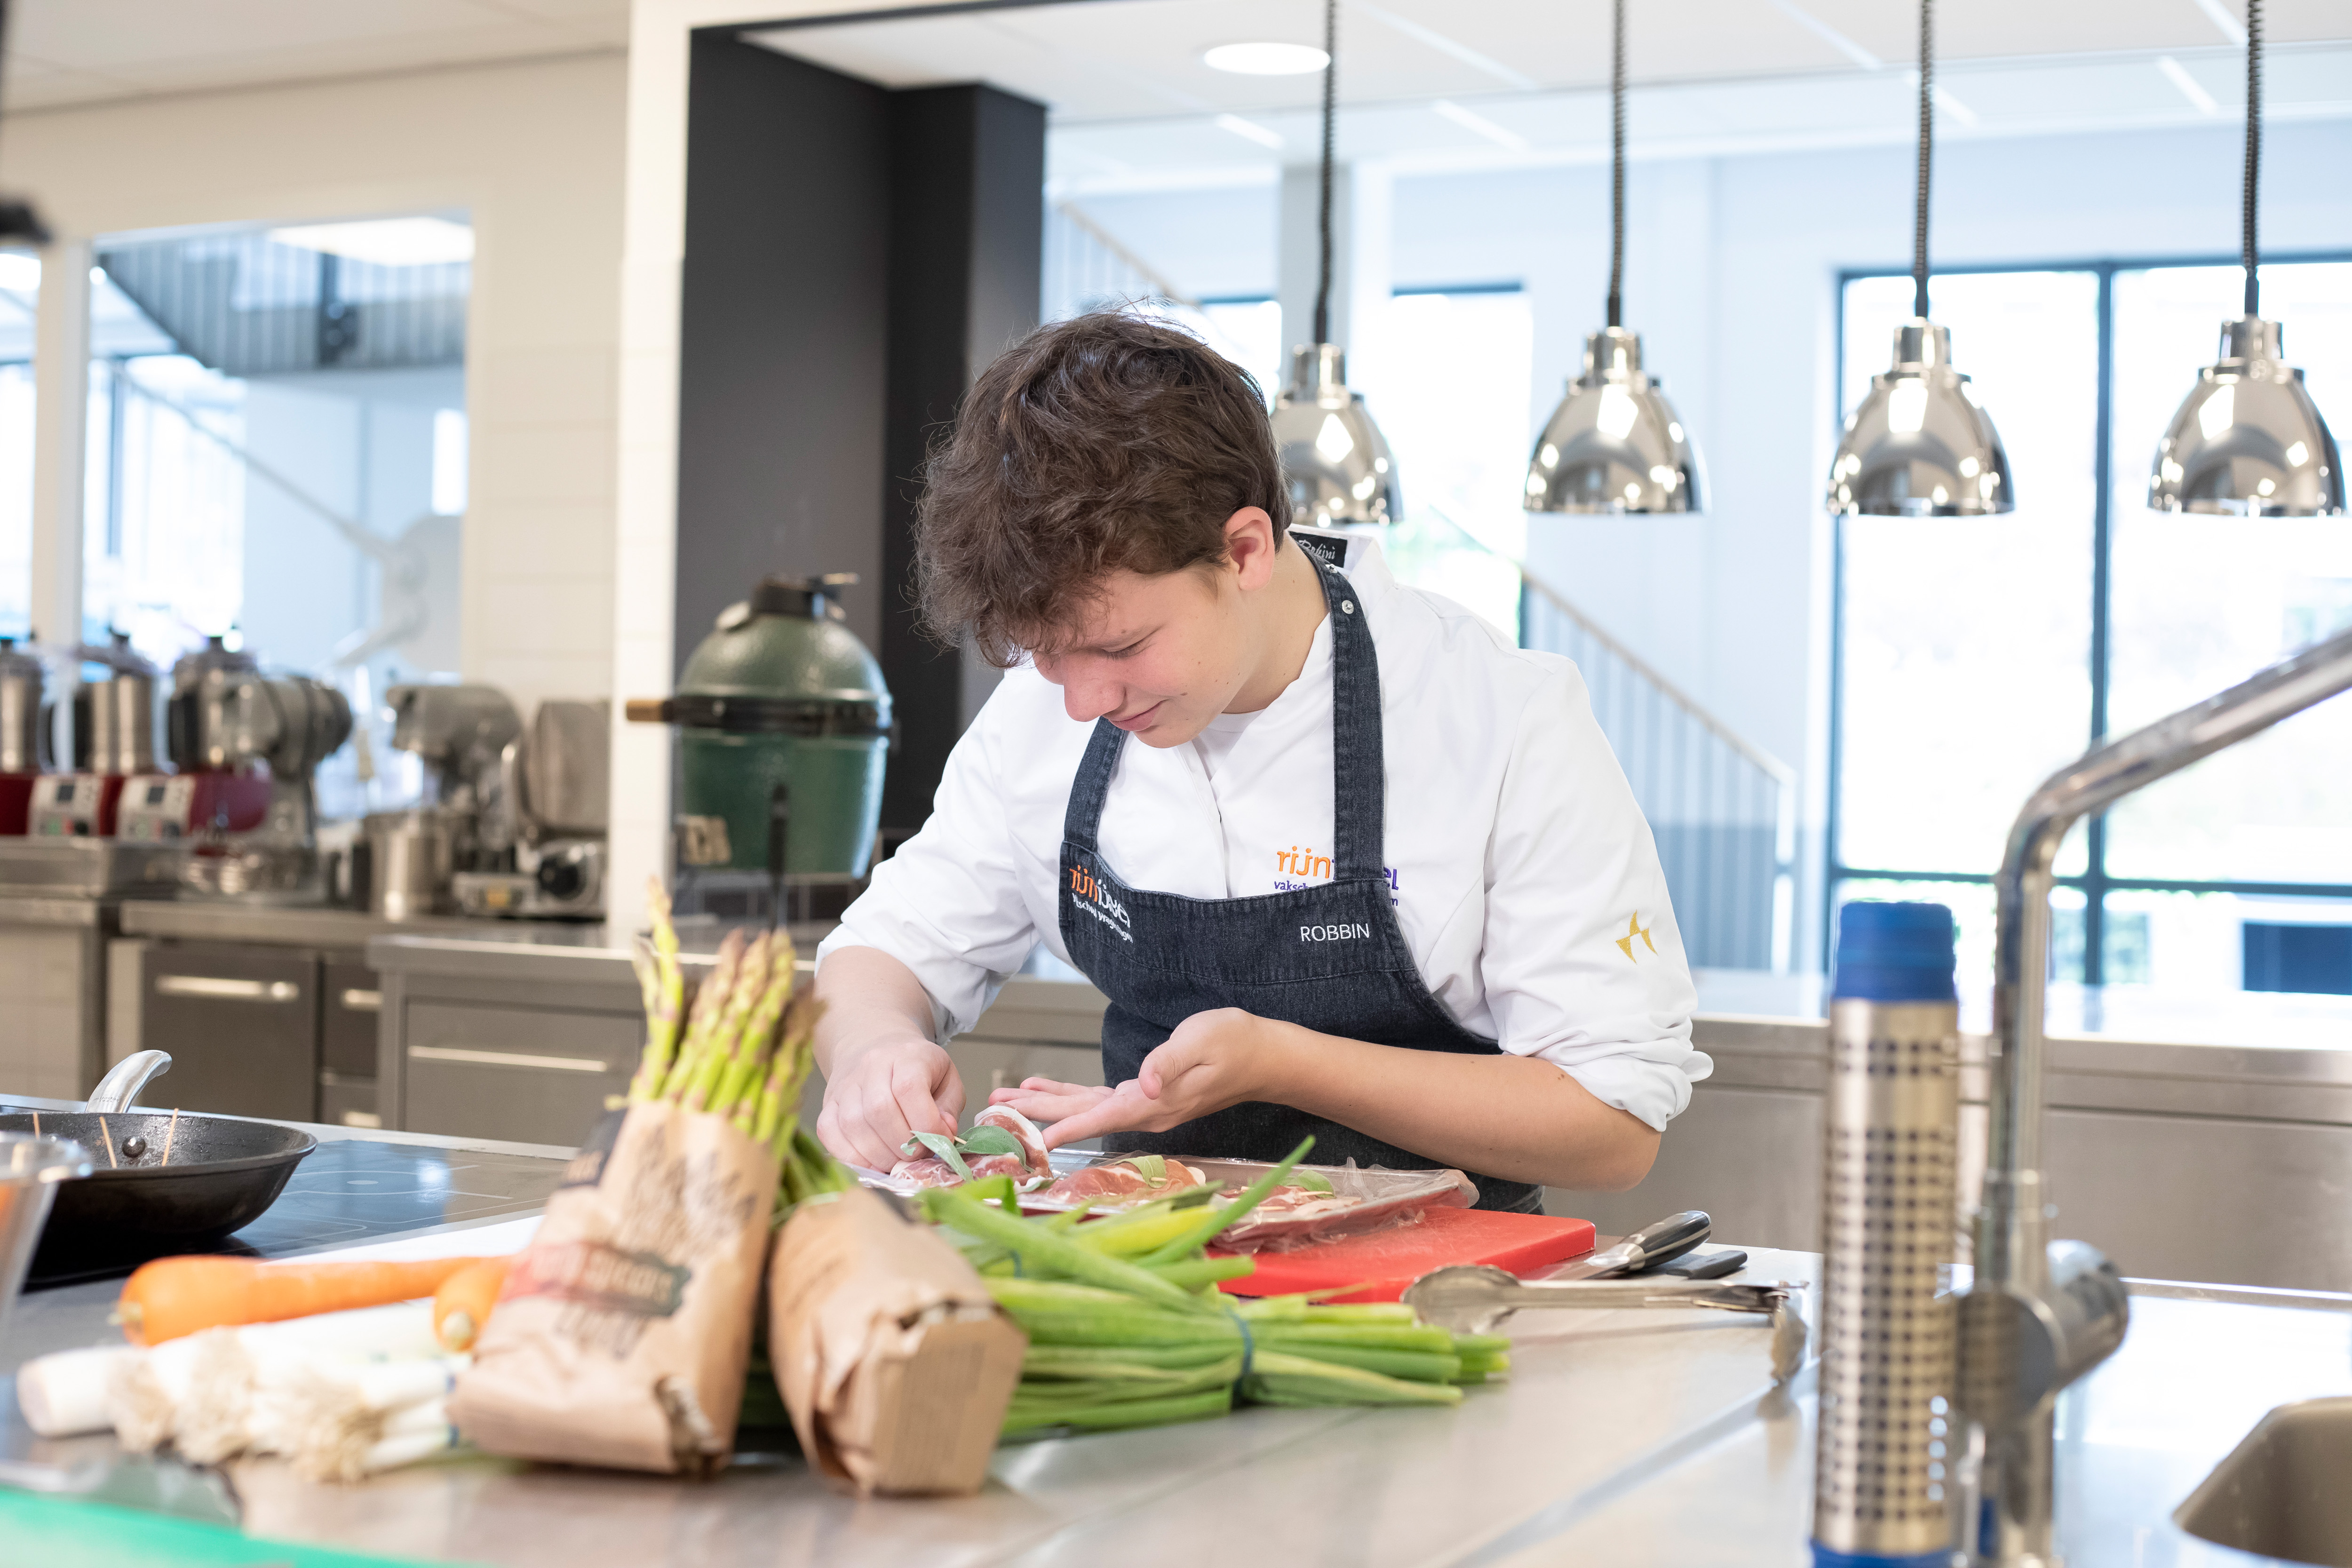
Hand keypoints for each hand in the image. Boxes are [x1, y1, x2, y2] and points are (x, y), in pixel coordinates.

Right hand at [815, 1035, 963, 1172]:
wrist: (878, 1048)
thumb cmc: (919, 1069)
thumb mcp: (947, 1080)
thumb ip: (949, 1109)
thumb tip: (943, 1134)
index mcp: (907, 1056)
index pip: (909, 1088)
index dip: (925, 1123)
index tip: (938, 1140)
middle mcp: (871, 1066)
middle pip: (880, 1110)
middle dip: (902, 1145)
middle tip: (915, 1155)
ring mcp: (845, 1085)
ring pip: (853, 1125)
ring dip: (879, 1155)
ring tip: (896, 1160)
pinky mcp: (827, 1104)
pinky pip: (830, 1134)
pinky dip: (851, 1156)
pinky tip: (872, 1161)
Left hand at [993, 1008, 1284, 1148]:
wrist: (1264, 1056)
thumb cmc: (1235, 1043)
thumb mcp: (1201, 1041)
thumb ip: (1168, 1063)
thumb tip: (1142, 1083)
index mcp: (1155, 1103)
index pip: (1101, 1119)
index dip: (1066, 1128)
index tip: (1032, 1140)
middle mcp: (1145, 1112)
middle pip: (1082, 1116)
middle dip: (1037, 1115)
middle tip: (994, 1113)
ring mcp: (1145, 1107)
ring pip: (1085, 1109)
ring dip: (1045, 1105)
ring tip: (1006, 1102)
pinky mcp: (1146, 1096)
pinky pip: (1098, 1100)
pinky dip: (1069, 1095)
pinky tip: (1044, 1088)